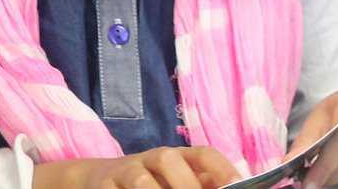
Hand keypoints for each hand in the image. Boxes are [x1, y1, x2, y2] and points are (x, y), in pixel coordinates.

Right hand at [33, 146, 241, 188]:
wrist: (99, 178)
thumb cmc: (151, 184)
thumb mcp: (176, 180)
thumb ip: (202, 183)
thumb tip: (236, 188)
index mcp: (177, 156)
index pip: (202, 153)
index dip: (221, 167)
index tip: (238, 184)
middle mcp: (151, 158)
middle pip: (167, 159)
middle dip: (185, 185)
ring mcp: (126, 171)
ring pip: (140, 180)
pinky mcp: (105, 185)